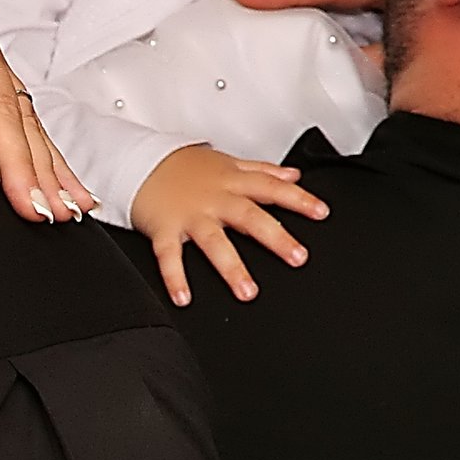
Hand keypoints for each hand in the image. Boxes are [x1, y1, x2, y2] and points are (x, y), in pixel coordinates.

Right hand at [128, 144, 327, 304]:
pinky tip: (184, 297)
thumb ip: (261, 170)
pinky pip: (169, 255)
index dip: (297, 198)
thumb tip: (293, 175)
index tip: (321, 212)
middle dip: (274, 237)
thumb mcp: (226, 162)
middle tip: (297, 257)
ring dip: (231, 267)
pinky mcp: (164, 229)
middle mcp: (214, 198)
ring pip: (213, 241)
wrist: (138, 162)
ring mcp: (189, 215)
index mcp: (231, 181)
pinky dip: (175, 277)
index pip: (271, 187)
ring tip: (247, 291)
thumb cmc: (183, 167)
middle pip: (248, 216)